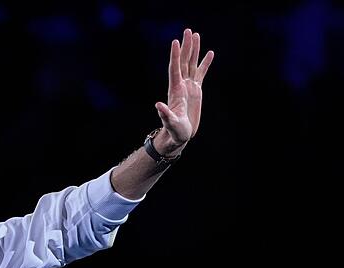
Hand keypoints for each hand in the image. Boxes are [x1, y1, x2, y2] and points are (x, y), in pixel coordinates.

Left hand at [155, 28, 214, 152]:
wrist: (179, 136)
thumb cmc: (174, 131)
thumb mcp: (170, 123)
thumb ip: (165, 114)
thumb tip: (158, 105)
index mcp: (175, 90)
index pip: (175, 69)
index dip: (176, 55)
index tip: (175, 41)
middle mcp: (181, 85)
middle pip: (184, 62)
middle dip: (186, 47)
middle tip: (188, 30)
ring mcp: (188, 87)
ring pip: (192, 64)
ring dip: (194, 50)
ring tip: (196, 34)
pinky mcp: (196, 91)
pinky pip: (201, 73)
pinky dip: (205, 63)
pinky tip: (210, 53)